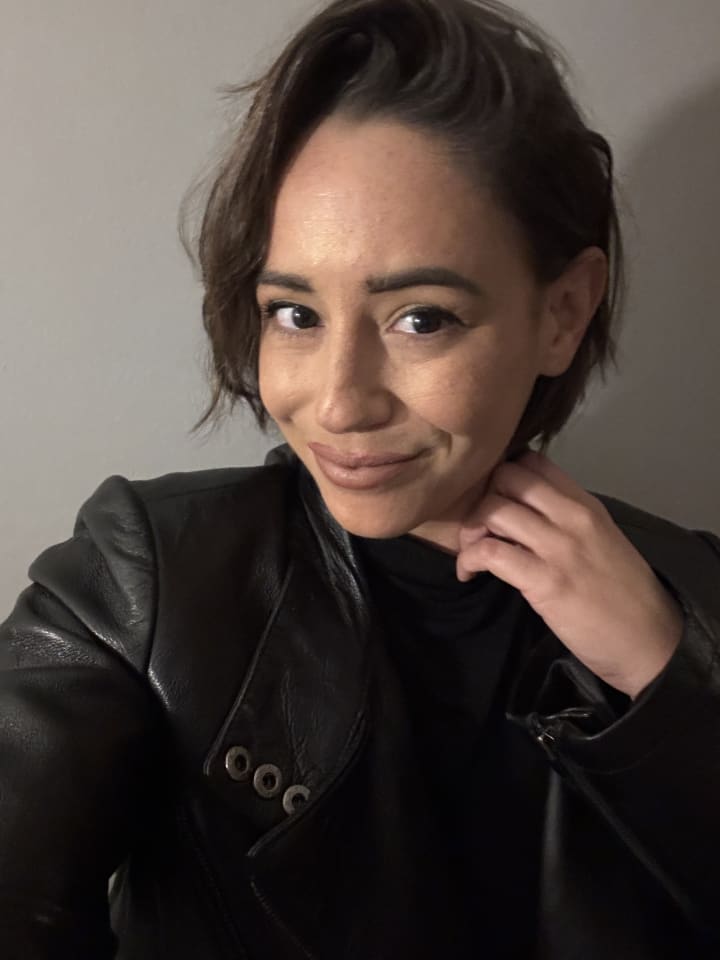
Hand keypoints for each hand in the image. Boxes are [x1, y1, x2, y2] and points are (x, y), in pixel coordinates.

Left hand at [456, 450, 683, 698]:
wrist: (651, 641)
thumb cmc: (623, 594)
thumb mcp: (600, 539)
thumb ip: (563, 520)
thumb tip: (519, 512)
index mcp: (584, 503)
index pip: (533, 461)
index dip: (501, 476)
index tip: (492, 501)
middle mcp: (572, 516)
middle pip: (506, 477)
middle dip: (481, 497)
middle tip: (479, 527)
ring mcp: (559, 546)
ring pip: (493, 510)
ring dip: (470, 530)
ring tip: (472, 552)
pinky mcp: (545, 580)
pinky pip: (490, 552)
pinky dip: (469, 560)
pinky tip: (470, 573)